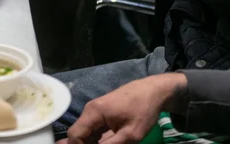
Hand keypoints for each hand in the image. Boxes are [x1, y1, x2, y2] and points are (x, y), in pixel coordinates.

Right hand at [67, 73, 187, 143]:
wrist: (154, 91)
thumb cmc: (143, 110)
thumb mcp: (129, 135)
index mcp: (94, 112)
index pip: (75, 135)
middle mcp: (91, 110)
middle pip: (78, 134)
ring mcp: (96, 111)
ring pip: (86, 133)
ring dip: (91, 143)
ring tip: (110, 143)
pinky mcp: (103, 114)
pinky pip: (94, 130)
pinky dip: (97, 140)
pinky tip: (106, 143)